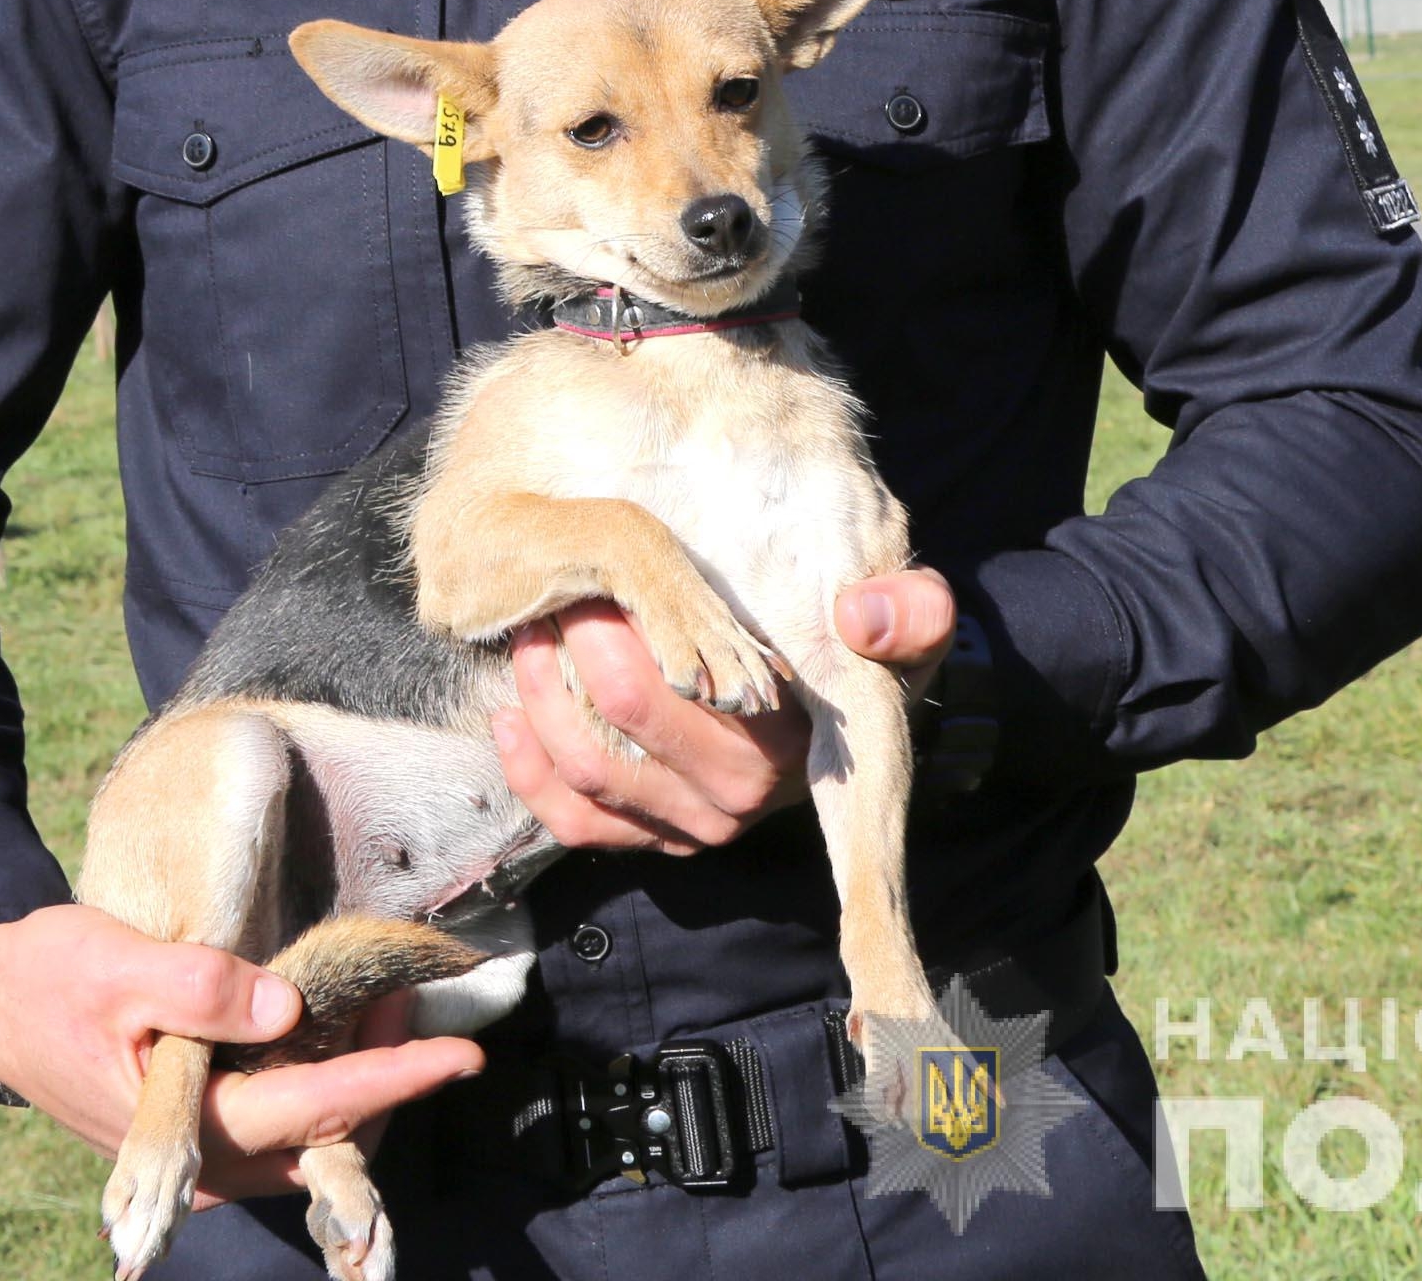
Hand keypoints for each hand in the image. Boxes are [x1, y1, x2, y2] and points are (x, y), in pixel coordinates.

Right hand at [0, 904, 484, 1200]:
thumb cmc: (52, 979)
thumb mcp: (120, 966)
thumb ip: (201, 988)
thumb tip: (285, 1005)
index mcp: (192, 1126)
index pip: (315, 1109)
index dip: (394, 1080)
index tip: (461, 1055)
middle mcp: (208, 1160)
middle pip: (328, 1138)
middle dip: (388, 1075)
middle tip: (413, 998)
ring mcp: (206, 1156)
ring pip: (312, 1137)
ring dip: (359, 1079)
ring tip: (385, 1004)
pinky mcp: (203, 1135)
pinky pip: (285, 1124)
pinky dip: (323, 1080)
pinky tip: (333, 1024)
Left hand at [491, 569, 957, 853]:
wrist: (846, 708)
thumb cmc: (860, 651)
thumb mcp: (909, 619)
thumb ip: (913, 611)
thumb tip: (860, 618)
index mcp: (789, 740)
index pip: (690, 690)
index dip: (625, 639)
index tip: (601, 582)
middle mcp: (740, 797)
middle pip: (621, 719)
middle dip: (575, 643)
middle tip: (560, 586)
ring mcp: (692, 826)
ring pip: (586, 767)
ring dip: (541, 694)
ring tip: (533, 631)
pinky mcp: (654, 839)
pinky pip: (572, 821)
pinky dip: (528, 767)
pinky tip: (508, 710)